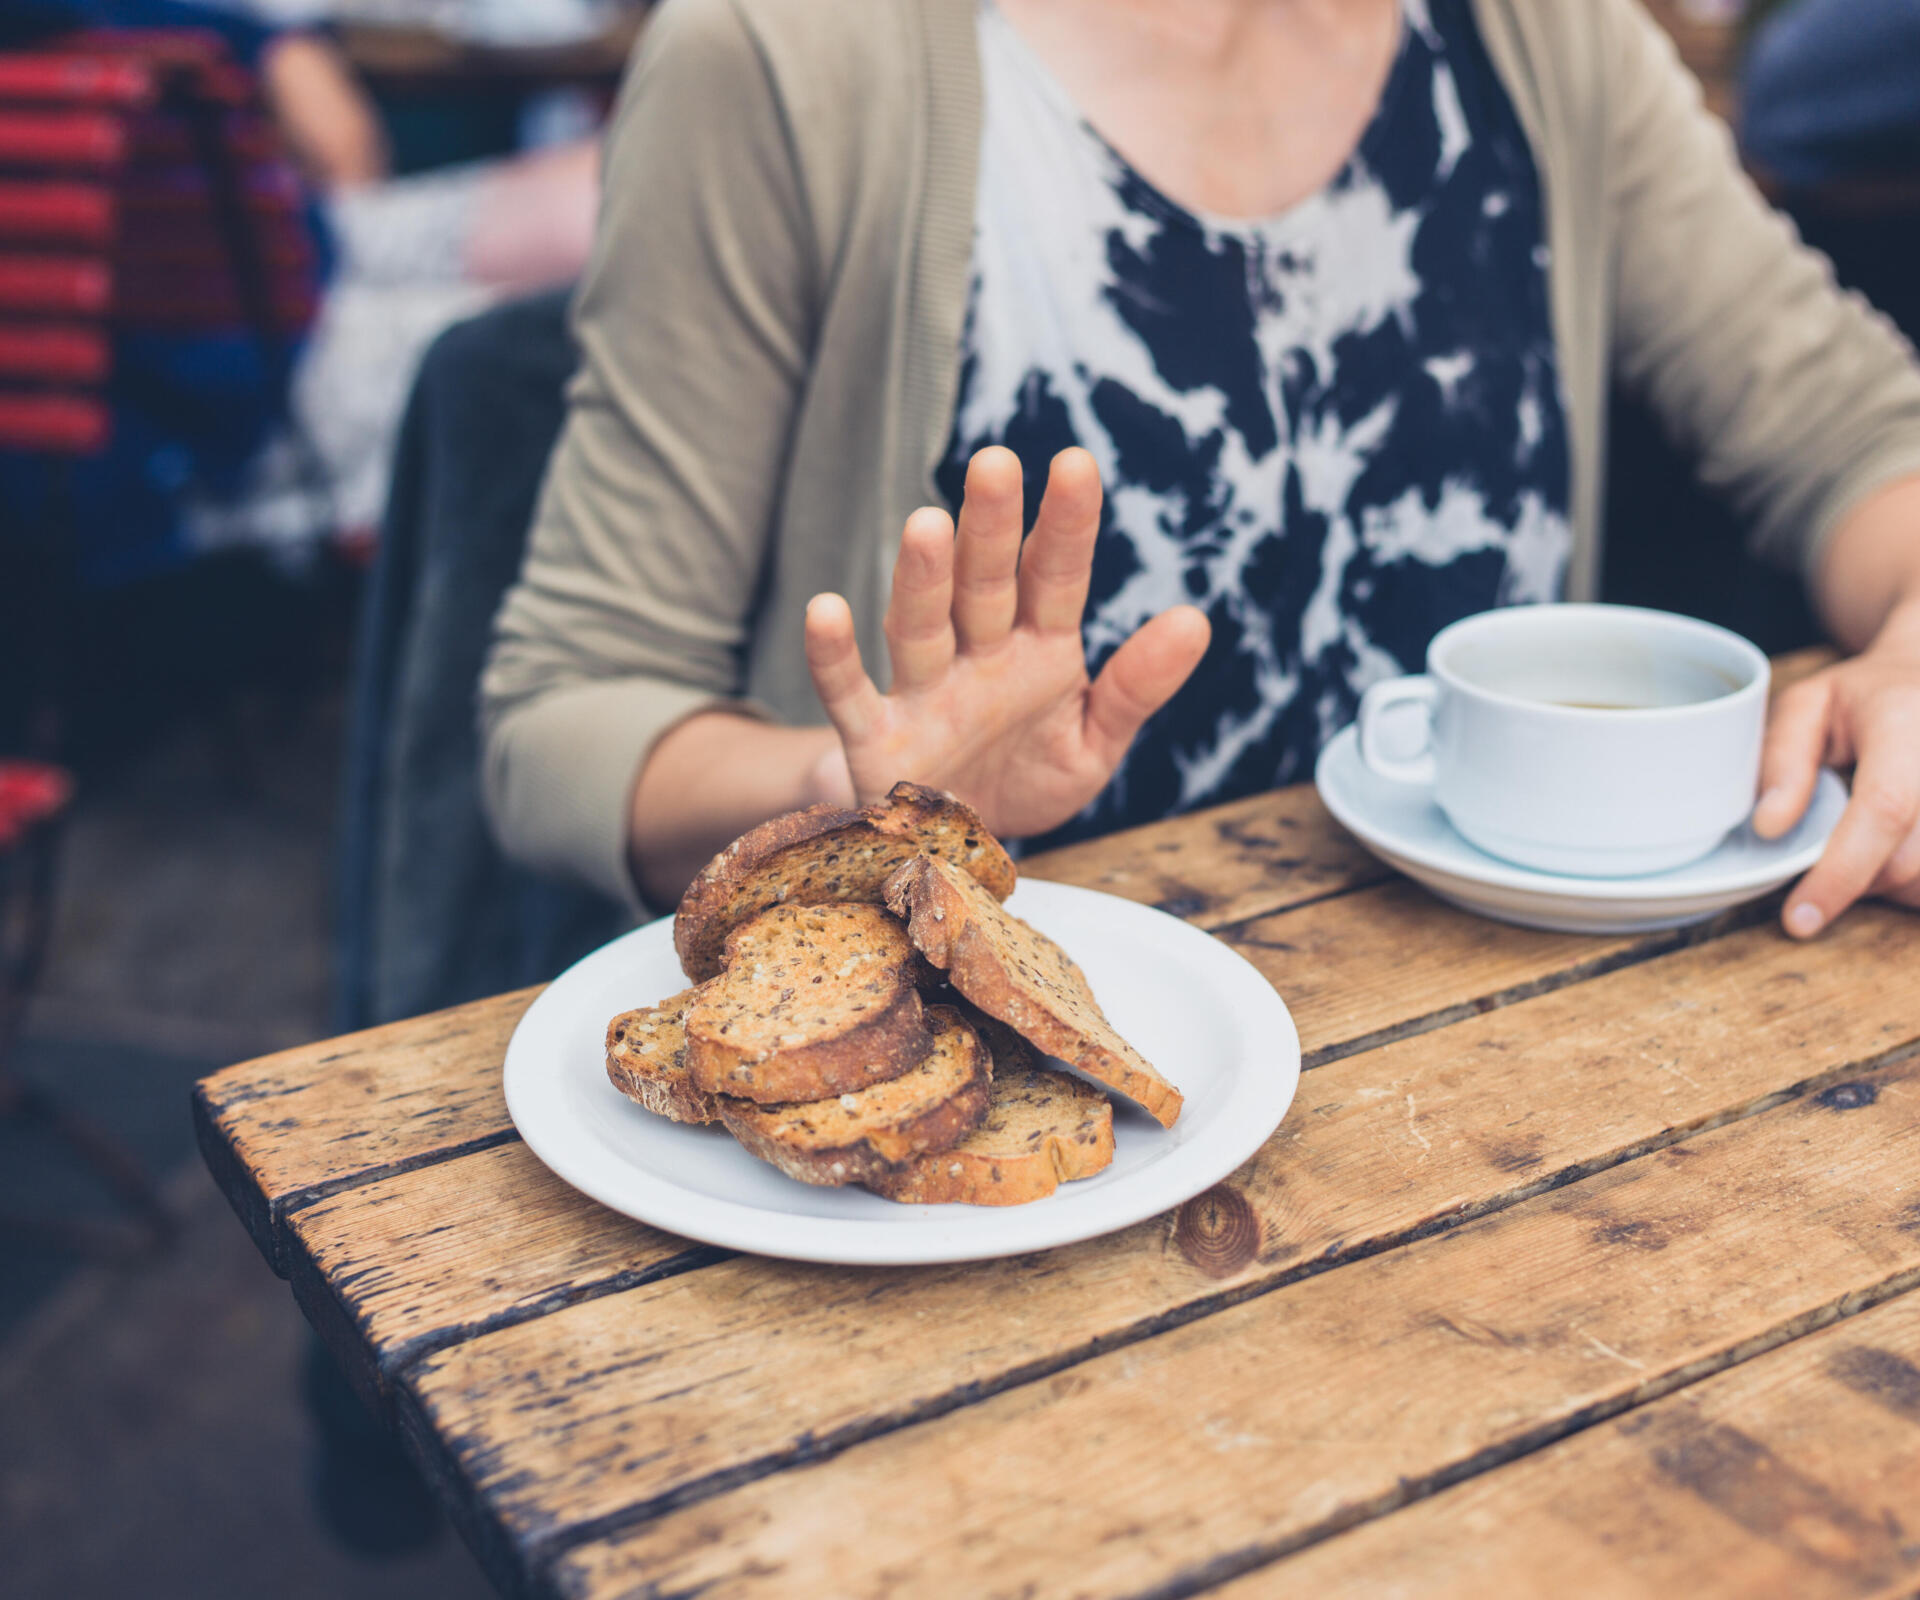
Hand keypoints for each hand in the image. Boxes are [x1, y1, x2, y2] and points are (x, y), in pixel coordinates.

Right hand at [803, 446, 1210, 837]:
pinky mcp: (878, 741)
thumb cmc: (1028, 778)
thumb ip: (1137, 686)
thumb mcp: (1094, 742)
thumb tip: (1197, 621)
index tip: (1076, 463)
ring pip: (921, 626)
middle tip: (995, 462)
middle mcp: (978, 657)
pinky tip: (826, 611)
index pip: (1055, 576)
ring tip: (926, 524)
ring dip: (922, 578)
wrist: (960, 850)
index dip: (1066, 524)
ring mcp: (924, 694)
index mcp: (1039, 650)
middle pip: (984, 584)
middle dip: (989, 527)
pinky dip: (835, 657)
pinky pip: (850, 694)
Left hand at [1753, 598, 1919, 935]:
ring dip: (1888, 886)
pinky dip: (1910, 883)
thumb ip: (1781, 758)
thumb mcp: (1806, 705)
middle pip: (1910, 858)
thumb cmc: (1864, 697)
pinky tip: (1890, 855)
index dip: (1842, 871)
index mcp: (1907, 724)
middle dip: (1856, 882)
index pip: (1885, 807)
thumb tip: (1770, 826)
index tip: (1799, 918)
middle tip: (1822, 862)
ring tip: (1860, 848)